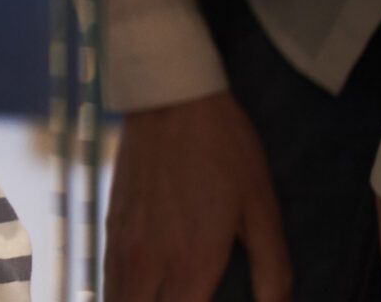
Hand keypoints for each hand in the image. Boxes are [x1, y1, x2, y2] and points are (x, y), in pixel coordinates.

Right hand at [106, 92, 290, 301]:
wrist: (170, 99)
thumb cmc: (224, 150)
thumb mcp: (261, 207)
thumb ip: (273, 268)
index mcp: (191, 263)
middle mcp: (148, 261)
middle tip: (188, 301)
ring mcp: (123, 244)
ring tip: (163, 298)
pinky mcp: (110, 226)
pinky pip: (107, 279)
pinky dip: (120, 296)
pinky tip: (138, 293)